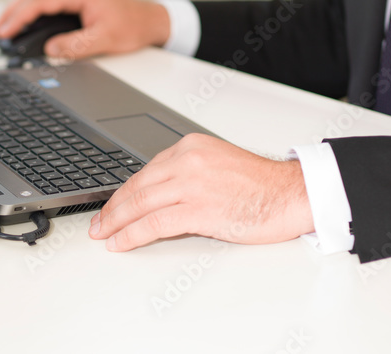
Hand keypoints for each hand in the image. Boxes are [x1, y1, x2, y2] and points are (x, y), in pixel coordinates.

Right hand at [0, 0, 170, 58]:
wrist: (151, 20)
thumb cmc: (134, 25)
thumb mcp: (104, 40)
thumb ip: (75, 45)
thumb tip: (51, 49)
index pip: (40, 2)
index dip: (19, 18)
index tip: (5, 31)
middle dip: (10, 12)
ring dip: (18, 11)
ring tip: (3, 28)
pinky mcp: (74, 2)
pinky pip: (45, 2)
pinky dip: (30, 12)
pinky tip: (23, 24)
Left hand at [89, 134, 314, 250]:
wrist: (292, 194)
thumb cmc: (262, 185)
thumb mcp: (217, 165)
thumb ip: (187, 175)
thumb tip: (157, 197)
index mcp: (190, 147)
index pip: (145, 171)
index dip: (123, 193)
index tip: (111, 206)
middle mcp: (187, 160)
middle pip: (137, 187)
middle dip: (113, 208)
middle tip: (98, 223)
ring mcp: (192, 184)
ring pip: (140, 205)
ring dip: (116, 223)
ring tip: (103, 235)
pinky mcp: (198, 209)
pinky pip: (154, 223)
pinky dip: (131, 235)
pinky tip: (121, 243)